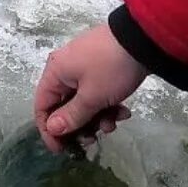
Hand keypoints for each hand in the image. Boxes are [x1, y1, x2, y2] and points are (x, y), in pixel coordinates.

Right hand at [34, 24, 147, 152]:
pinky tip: (124, 111)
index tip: (63, 149)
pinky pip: (97, 93)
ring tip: (114, 123)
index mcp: (55, 73)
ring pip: (83, 102)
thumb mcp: (92, 97)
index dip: (50, 131)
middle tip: (94, 139)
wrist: (145, 37)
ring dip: (97, 118)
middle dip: (80, 126)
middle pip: (64, 107)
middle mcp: (65, 69)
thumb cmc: (112, 68)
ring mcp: (85, 68)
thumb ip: (71, 116)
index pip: (42, 107)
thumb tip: (52, 129)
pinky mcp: (102, 68)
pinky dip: (107, 105)